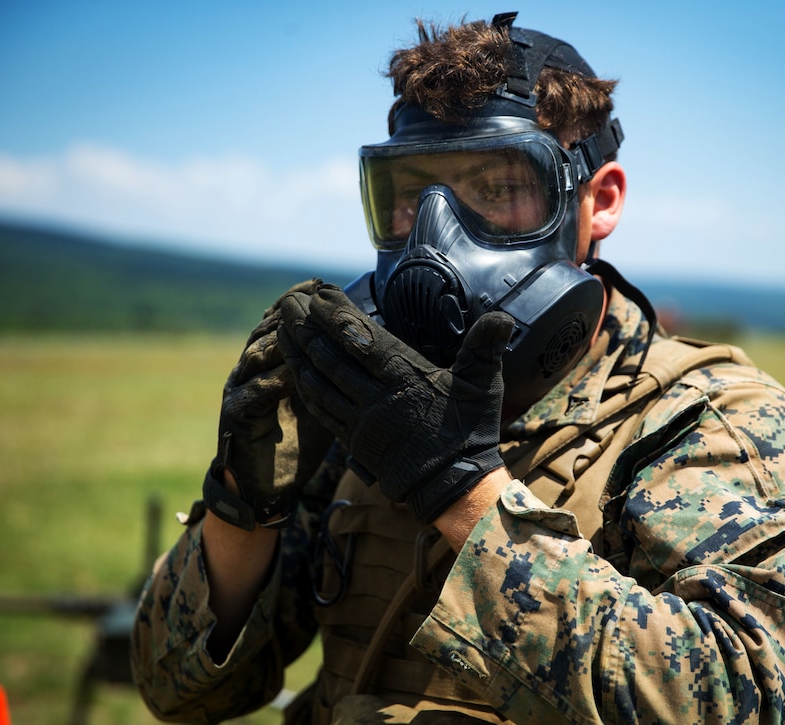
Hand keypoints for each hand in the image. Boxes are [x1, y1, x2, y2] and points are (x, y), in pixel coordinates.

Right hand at [204, 279, 334, 529]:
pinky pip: (249, 395)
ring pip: (254, 355)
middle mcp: (254, 368)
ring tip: (300, 330)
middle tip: (310, 299)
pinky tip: (289, 377)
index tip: (322, 283)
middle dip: (288, 312)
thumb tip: (378, 346)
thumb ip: (340, 369)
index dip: (300, 300)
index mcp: (275, 360)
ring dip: (278, 342)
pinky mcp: (235, 417)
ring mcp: (241, 390)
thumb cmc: (302, 437)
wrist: (272, 482)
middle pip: (267, 329)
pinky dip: (268, 384)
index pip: (284, 320)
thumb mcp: (327, 396)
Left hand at [278, 285, 512, 522]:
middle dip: (306, 327)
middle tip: (288, 302)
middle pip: (331, 356)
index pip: (361, 340)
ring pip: (319, 382)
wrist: (454, 487)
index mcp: (406, 378)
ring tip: (281, 328)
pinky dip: (304, 388)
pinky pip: (321, 410)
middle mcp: (377, 397)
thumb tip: (503, 317)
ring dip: (297, 354)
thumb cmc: (470, 433)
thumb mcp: (483, 386)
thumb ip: (485, 348)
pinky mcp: (354, 440)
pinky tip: (293, 371)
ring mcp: (361, 421)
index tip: (318, 293)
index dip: (336, 315)